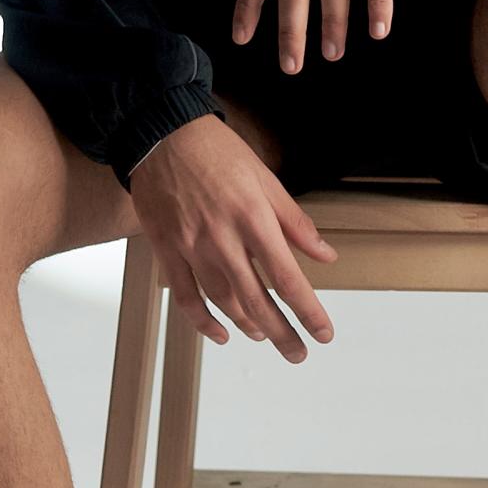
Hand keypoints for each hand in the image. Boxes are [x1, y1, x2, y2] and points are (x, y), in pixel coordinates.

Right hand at [128, 114, 337, 361]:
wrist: (162, 134)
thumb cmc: (218, 152)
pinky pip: (185, 296)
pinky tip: (221, 333)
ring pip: (223, 301)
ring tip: (264, 335)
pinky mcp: (167, 249)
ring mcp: (192, 246)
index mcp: (254, 218)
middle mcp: (223, 238)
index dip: (308, 311)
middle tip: (298, 353)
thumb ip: (295, 222)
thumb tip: (325, 255)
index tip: (323, 333)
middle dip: (282, 333)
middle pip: (257, 300)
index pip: (287, 278)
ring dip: (247, 324)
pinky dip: (202, 321)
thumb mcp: (266, 179)